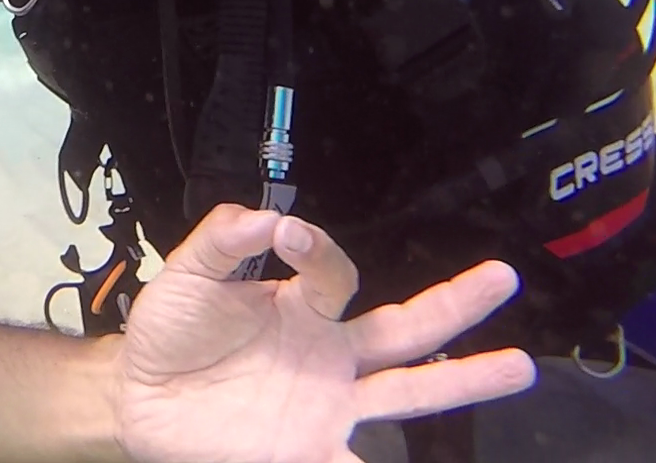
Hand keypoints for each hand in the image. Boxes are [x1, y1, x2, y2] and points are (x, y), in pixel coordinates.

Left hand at [113, 206, 535, 462]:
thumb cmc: (170, 332)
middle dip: (456, 304)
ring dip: (461, 382)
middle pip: (404, 330)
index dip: (315, 250)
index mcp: (302, 308)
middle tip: (504, 277)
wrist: (137, 396)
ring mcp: (328, 407)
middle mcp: (329, 356)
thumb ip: (222, 240)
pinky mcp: (307, 452)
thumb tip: (263, 216)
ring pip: (406, 394)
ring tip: (518, 367)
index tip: (287, 233)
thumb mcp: (187, 275)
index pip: (334, 275)